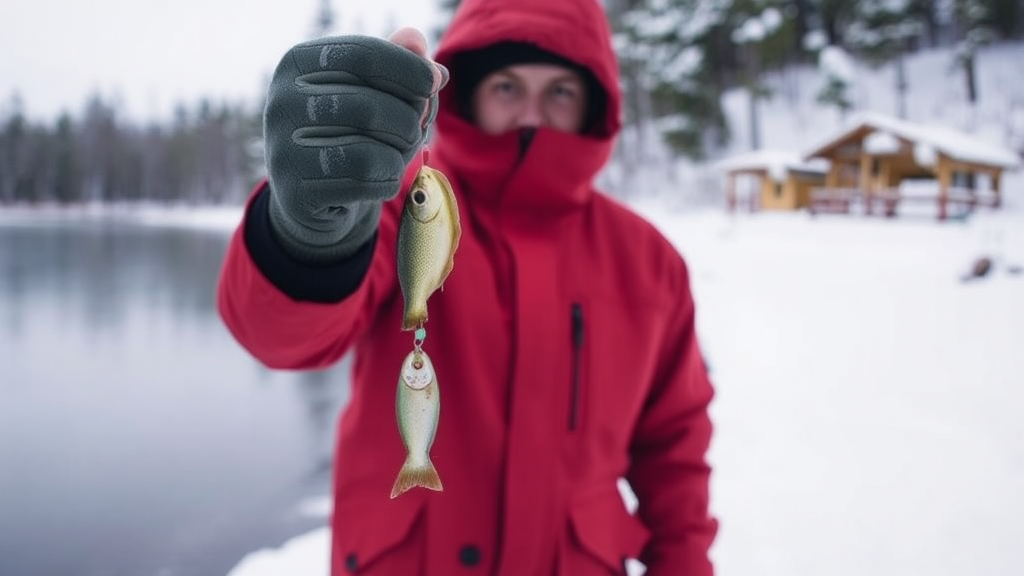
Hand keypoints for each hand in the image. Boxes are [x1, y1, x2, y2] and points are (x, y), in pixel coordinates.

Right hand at [264, 28, 447, 261]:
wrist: (313, 193)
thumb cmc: (349, 132)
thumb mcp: (371, 91)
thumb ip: (396, 62)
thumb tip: (417, 42)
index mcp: (298, 63)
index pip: (364, 55)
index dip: (409, 69)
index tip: (435, 83)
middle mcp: (282, 102)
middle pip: (370, 106)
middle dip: (409, 122)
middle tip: (416, 132)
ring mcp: (283, 149)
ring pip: (370, 151)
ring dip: (399, 156)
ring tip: (396, 157)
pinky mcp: (295, 191)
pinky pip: (364, 182)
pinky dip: (386, 182)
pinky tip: (380, 180)